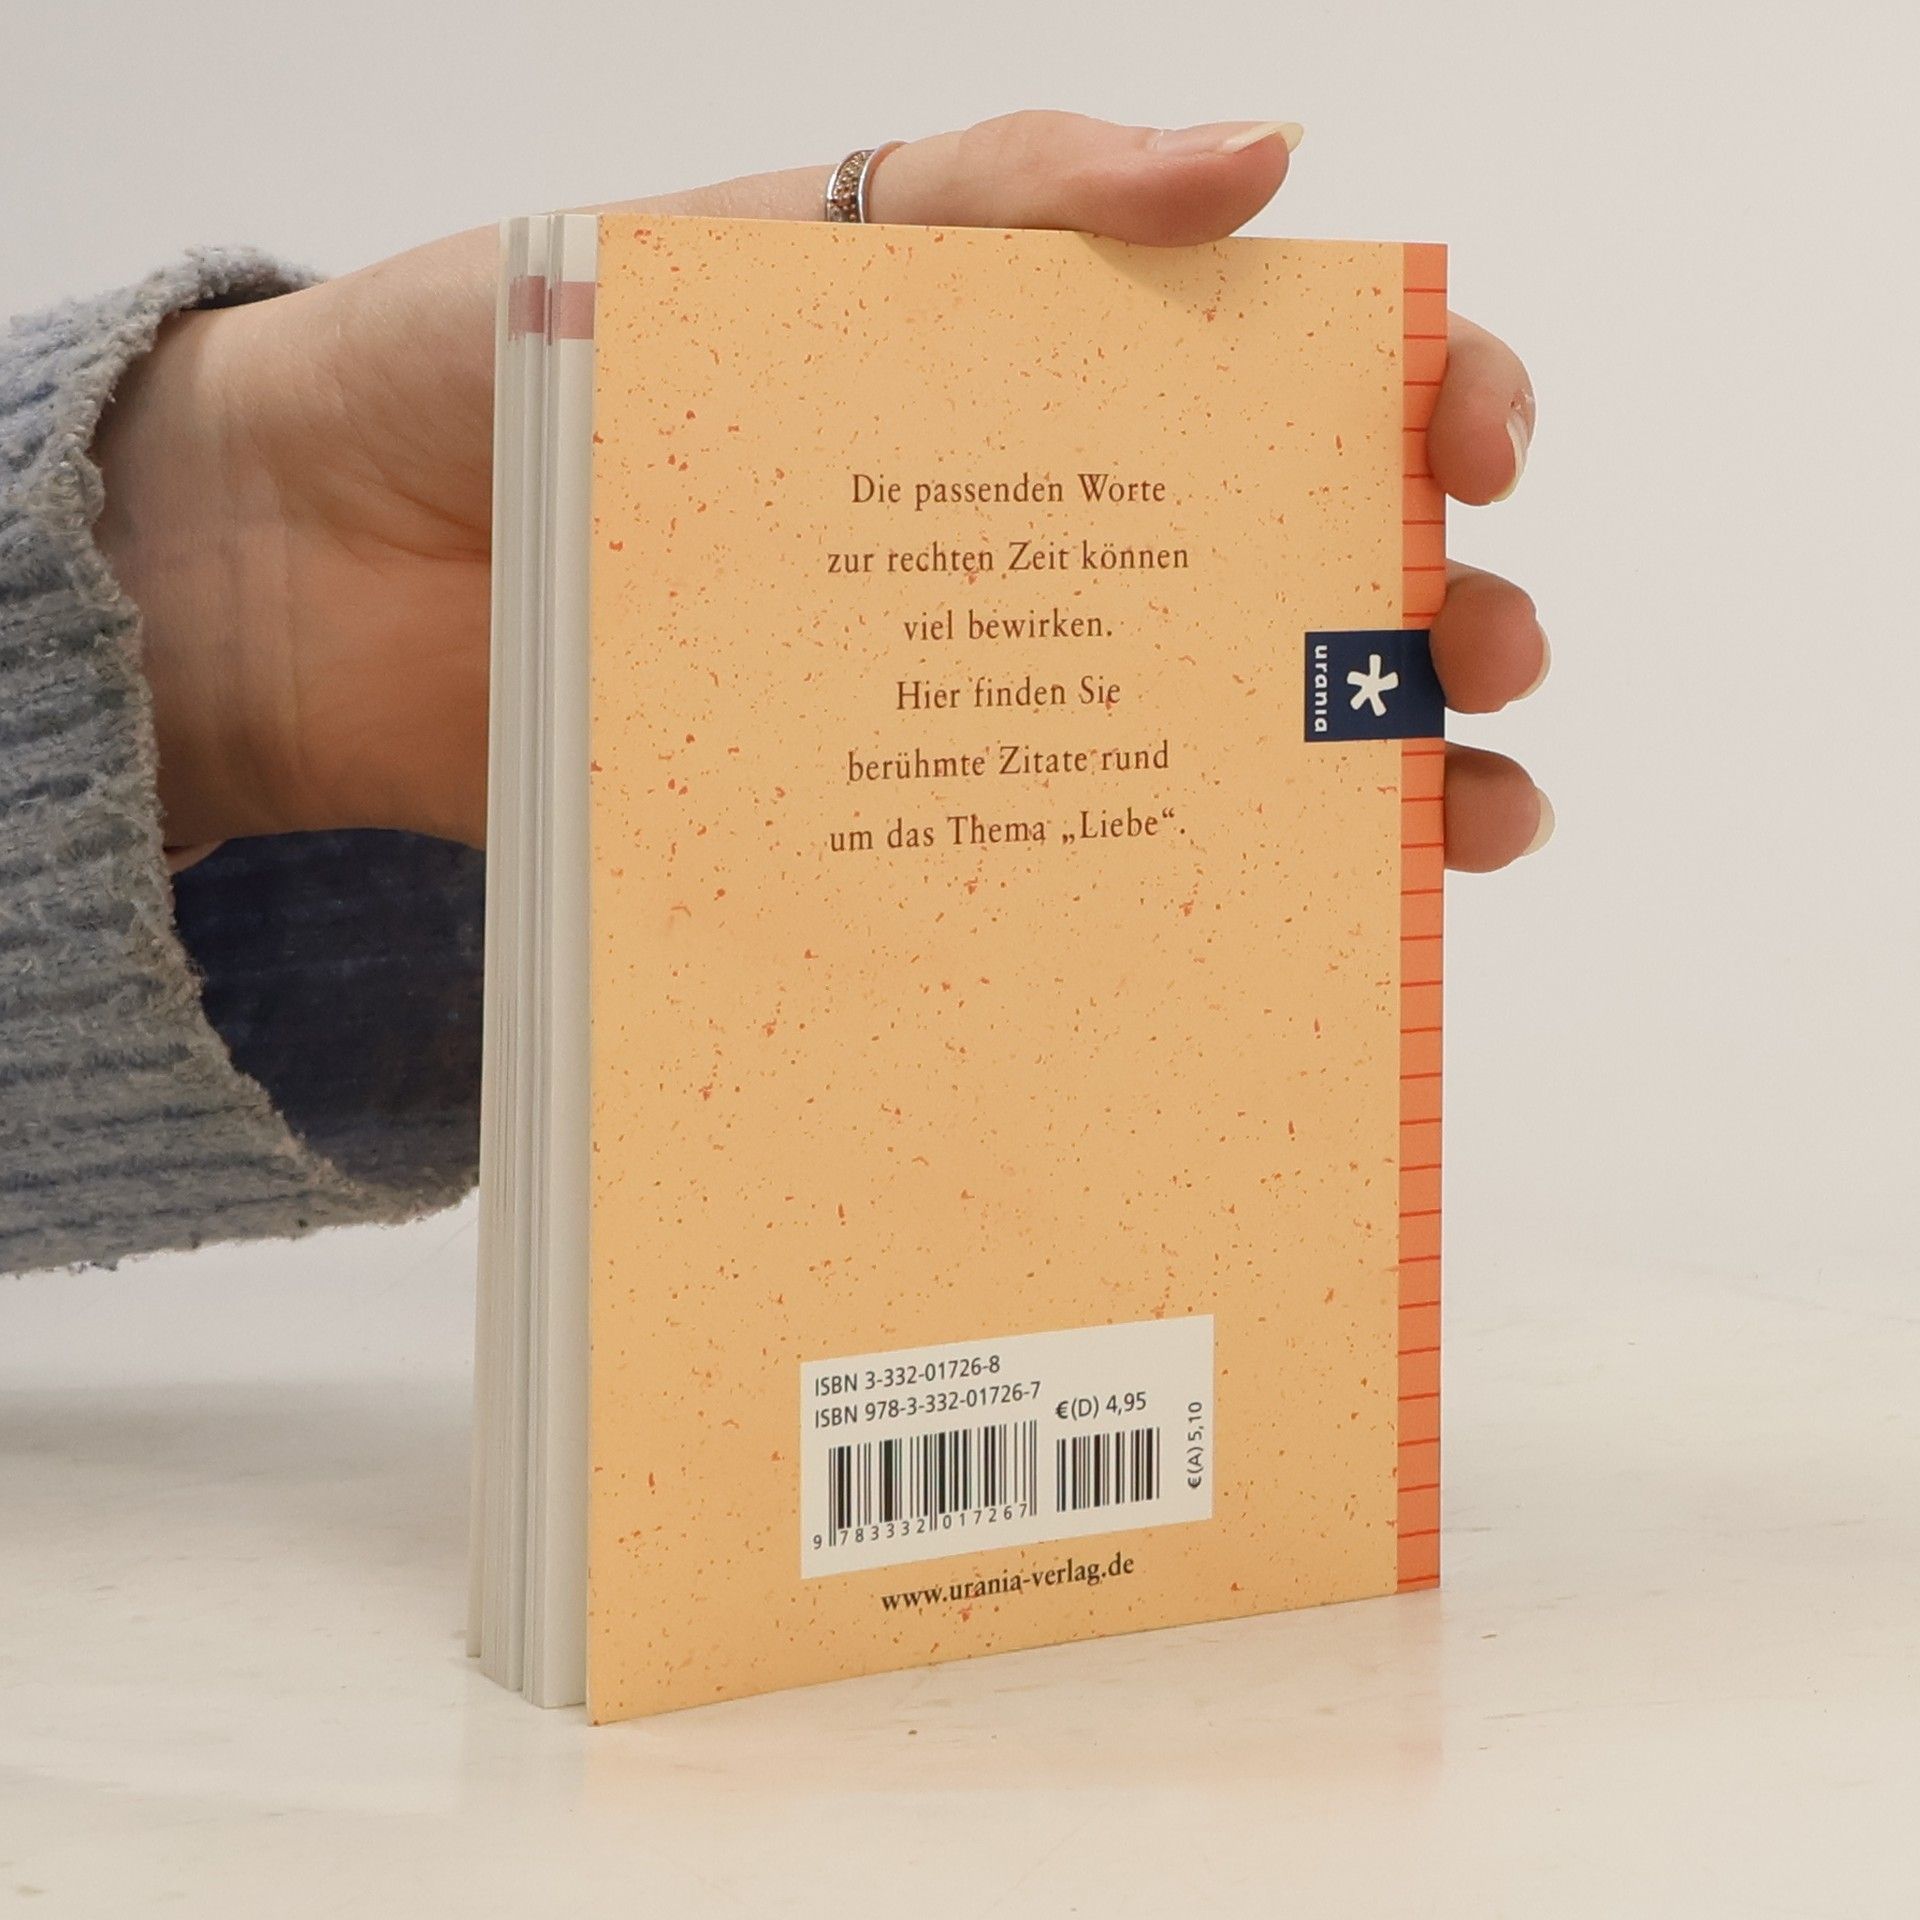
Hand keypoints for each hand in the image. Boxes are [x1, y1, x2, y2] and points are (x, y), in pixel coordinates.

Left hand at [93, 109, 1550, 868]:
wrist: (319, 575)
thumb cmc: (507, 373)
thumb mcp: (750, 239)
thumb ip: (993, 193)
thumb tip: (1260, 154)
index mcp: (1012, 388)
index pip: (1265, 380)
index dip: (1407, 400)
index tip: (1474, 443)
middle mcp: (1009, 555)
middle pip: (1272, 582)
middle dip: (1422, 615)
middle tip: (1486, 658)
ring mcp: (956, 708)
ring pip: (1196, 747)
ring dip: (1356, 782)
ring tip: (1462, 822)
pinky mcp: (878, 837)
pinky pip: (1043, 874)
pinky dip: (1165, 912)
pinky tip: (1266, 941)